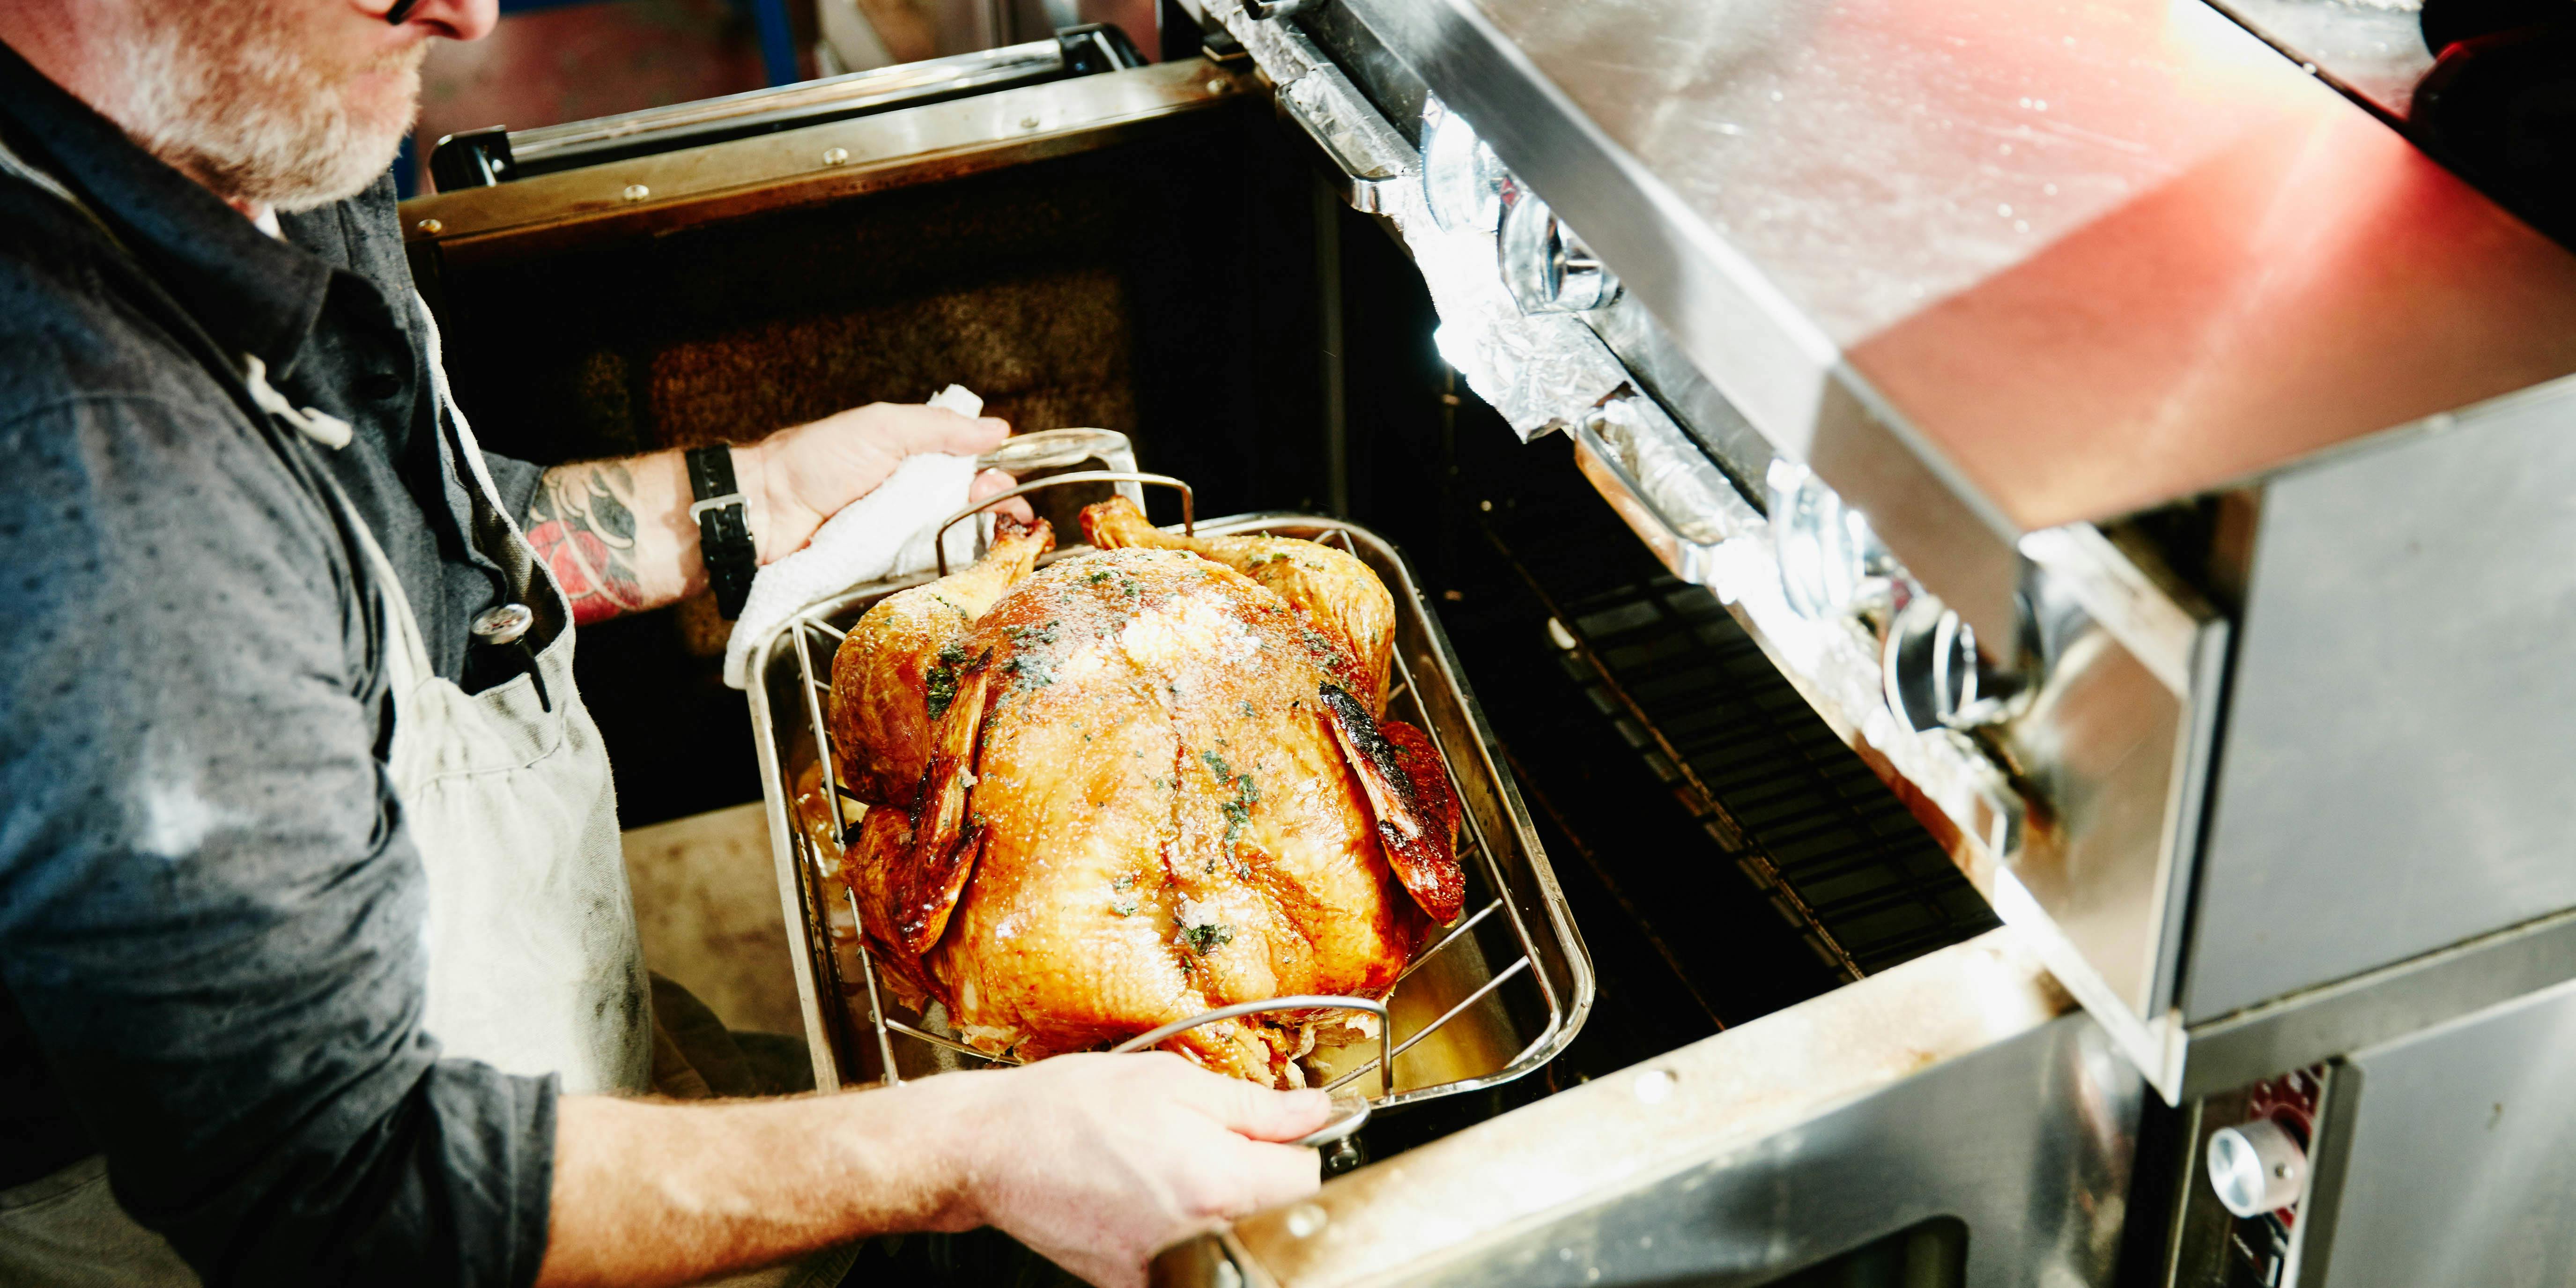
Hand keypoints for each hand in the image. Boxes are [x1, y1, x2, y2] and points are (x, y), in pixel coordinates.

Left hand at [740, 402, 1031, 562]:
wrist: (764, 512)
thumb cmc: (813, 462)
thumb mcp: (881, 427)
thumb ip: (939, 428)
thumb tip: (997, 429)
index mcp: (914, 460)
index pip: (971, 469)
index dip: (996, 479)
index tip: (1009, 490)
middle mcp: (911, 500)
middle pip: (971, 510)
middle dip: (998, 514)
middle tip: (1010, 520)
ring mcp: (900, 539)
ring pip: (956, 545)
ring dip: (982, 547)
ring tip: (999, 548)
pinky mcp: (886, 573)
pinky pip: (927, 575)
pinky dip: (950, 575)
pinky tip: (969, 575)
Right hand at [916, 1053, 1332, 1286]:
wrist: (993, 1148)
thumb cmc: (1072, 1107)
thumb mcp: (1173, 1081)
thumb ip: (1256, 1104)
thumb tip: (1317, 1111)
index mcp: (1217, 1180)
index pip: (1307, 1178)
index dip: (1297, 1145)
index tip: (1275, 1130)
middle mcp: (1197, 1236)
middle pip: (1275, 1217)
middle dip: (1262, 1180)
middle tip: (1219, 1144)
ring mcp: (1163, 1269)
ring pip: (1235, 1242)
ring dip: (1225, 1209)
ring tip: (1178, 1171)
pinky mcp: (1132, 1283)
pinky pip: (1186, 1265)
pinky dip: (1184, 1236)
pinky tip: (1152, 1203)